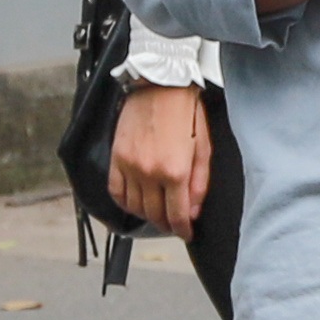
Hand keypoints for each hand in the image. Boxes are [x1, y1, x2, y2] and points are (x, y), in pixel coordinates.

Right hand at [106, 82, 212, 236]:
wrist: (160, 85)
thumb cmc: (187, 113)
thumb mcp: (204, 147)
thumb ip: (199, 182)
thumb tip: (194, 211)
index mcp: (175, 171)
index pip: (177, 215)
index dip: (182, 229)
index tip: (186, 234)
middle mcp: (149, 173)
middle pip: (154, 214)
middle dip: (166, 224)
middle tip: (174, 225)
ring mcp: (129, 166)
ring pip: (134, 206)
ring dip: (147, 215)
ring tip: (157, 214)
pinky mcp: (116, 158)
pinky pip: (115, 191)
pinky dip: (124, 203)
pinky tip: (135, 203)